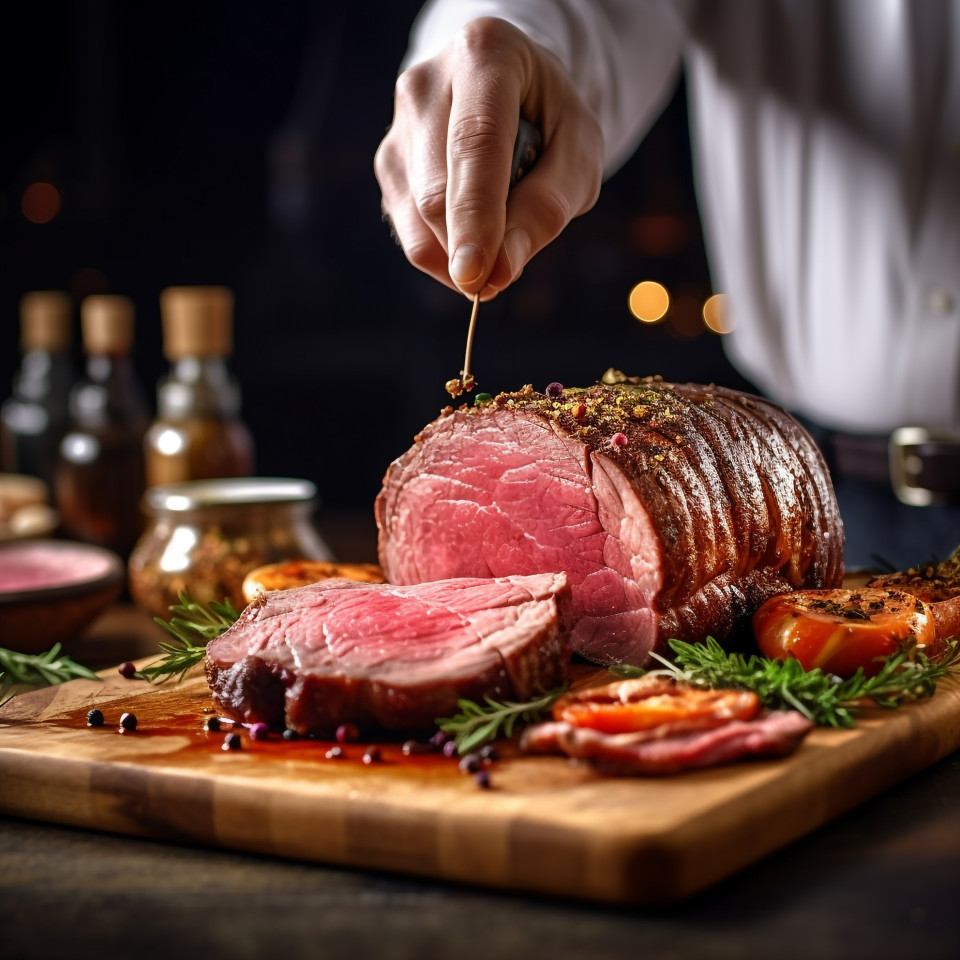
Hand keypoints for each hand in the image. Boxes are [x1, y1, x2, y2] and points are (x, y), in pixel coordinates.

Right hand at [375, 17, 603, 299]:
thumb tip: (499, 270)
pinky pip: (409, 231)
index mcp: (484, 55)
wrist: (511, 90)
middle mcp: (426, 84)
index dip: (475, 216)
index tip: (477, 275)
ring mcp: (398, 125)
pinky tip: (473, 239)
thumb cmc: (552, 119)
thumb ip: (549, 206)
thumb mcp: (580, 153)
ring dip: (458, 255)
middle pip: (435, 191)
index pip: (475, 144)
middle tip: (500, 281)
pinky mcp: (388, 163)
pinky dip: (444, 254)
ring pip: (415, 218)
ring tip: (498, 244)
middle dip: (467, 249)